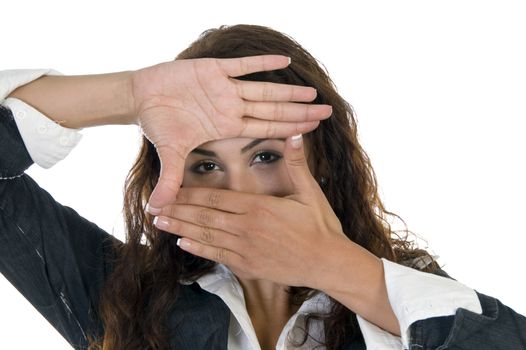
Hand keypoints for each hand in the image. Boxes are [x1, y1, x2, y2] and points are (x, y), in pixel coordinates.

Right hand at [132, 55, 332, 210]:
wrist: (141, 98)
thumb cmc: (158, 124)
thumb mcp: (170, 153)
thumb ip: (171, 179)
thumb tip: (158, 210)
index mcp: (227, 126)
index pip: (266, 128)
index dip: (290, 128)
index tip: (314, 129)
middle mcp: (231, 107)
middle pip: (274, 110)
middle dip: (300, 111)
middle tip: (328, 111)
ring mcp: (225, 87)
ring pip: (264, 88)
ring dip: (288, 90)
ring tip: (314, 92)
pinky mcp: (213, 68)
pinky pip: (242, 63)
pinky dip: (261, 62)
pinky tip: (284, 59)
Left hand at [152, 134, 348, 287]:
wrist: (328, 263)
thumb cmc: (320, 225)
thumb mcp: (310, 191)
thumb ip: (296, 164)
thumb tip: (294, 135)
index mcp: (258, 207)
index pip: (215, 198)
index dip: (190, 194)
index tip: (171, 191)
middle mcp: (246, 228)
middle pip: (204, 217)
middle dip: (177, 211)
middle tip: (154, 207)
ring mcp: (245, 249)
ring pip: (205, 236)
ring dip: (180, 229)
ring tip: (159, 224)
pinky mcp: (248, 266)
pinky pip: (217, 256)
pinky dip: (198, 249)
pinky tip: (183, 243)